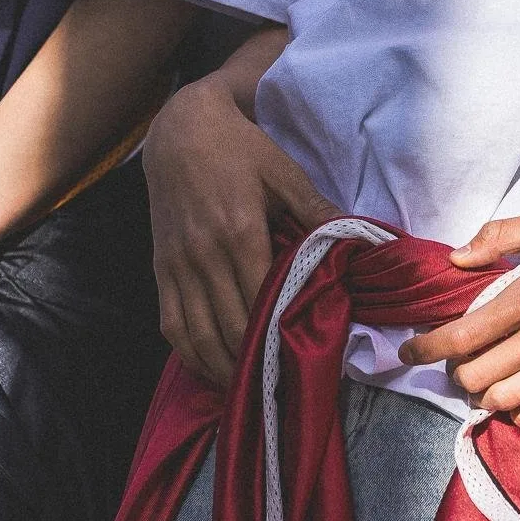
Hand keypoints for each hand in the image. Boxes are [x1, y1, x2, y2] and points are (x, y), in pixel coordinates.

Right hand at [143, 73, 342, 388]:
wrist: (181, 130)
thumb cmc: (240, 149)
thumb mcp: (284, 173)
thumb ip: (316, 212)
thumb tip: (358, 238)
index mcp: (240, 232)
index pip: (261, 301)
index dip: (280, 336)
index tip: (303, 361)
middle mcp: (204, 256)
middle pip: (230, 327)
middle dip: (255, 362)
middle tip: (282, 387)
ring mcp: (178, 266)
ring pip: (197, 336)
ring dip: (222, 369)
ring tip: (249, 391)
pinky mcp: (161, 269)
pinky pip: (171, 325)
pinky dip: (190, 354)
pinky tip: (210, 368)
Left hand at [398, 200, 519, 427]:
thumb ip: (501, 235)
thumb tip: (457, 258)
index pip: (465, 335)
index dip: (427, 348)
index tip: (408, 352)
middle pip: (479, 374)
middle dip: (455, 370)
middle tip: (454, 357)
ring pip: (508, 400)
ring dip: (483, 392)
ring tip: (482, 375)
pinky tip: (515, 395)